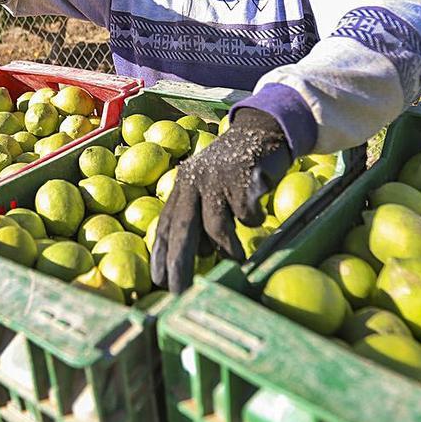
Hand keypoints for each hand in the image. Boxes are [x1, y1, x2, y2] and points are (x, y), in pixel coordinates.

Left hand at [151, 109, 292, 292]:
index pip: (166, 225)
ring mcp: (218, 177)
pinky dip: (252, 221)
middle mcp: (194, 180)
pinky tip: (256, 215)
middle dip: (179, 263)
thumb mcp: (209, 188)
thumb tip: (199, 255)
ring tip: (236, 260)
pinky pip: (246, 214)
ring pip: (216, 226)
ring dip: (227, 249)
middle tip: (180, 292)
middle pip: (182, 228)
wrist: (262, 129)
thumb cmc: (234, 169)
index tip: (158, 283)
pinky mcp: (244, 175)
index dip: (161, 255)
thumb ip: (199, 216)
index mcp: (182, 185)